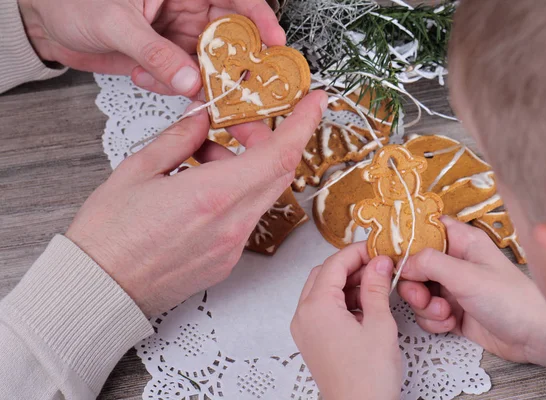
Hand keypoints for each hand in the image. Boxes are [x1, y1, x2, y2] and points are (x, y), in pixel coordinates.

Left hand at [18, 0, 284, 95]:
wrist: (48, 21)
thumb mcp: (116, 22)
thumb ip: (155, 53)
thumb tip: (189, 80)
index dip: (260, 17)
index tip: (274, 41)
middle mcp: (188, 10)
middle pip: (231, 36)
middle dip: (236, 62)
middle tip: (240, 84)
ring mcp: (179, 37)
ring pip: (208, 64)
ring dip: (198, 81)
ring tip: (173, 82)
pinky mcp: (168, 60)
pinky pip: (184, 80)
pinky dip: (170, 86)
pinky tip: (144, 75)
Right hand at [66, 91, 327, 316]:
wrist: (100, 290)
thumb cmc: (109, 237)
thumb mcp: (138, 170)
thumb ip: (179, 138)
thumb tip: (202, 119)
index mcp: (213, 195)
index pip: (279, 155)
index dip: (303, 124)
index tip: (313, 102)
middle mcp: (232, 224)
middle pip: (277, 172)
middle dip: (267, 139)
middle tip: (239, 123)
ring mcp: (232, 246)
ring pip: (260, 192)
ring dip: (245, 165)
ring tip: (203, 156)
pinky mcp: (226, 261)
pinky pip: (246, 215)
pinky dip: (236, 191)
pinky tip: (202, 185)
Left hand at [291, 243, 401, 399]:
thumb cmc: (368, 378)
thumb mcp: (380, 325)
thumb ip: (377, 287)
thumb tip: (378, 262)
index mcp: (317, 307)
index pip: (334, 264)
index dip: (357, 252)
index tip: (377, 247)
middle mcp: (303, 315)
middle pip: (323, 274)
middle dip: (350, 266)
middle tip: (377, 265)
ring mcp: (304, 328)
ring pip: (321, 290)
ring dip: (345, 283)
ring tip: (375, 286)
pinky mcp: (310, 339)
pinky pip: (321, 308)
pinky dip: (340, 300)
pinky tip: (364, 305)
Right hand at [398, 216, 545, 385]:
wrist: (535, 337)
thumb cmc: (510, 299)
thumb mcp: (465, 275)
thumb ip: (428, 263)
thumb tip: (401, 262)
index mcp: (462, 241)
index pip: (425, 229)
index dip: (406, 240)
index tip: (394, 256)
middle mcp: (455, 261)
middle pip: (414, 265)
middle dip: (413, 284)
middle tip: (422, 296)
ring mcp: (452, 287)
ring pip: (418, 291)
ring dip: (424, 306)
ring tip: (444, 313)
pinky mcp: (452, 311)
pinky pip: (427, 312)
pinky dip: (433, 320)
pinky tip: (451, 324)